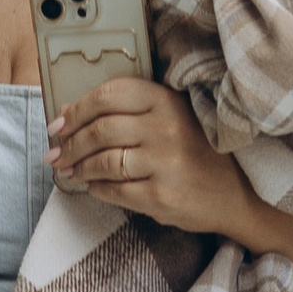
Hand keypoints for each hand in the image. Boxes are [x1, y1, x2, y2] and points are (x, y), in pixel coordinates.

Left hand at [48, 74, 243, 233]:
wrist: (237, 193)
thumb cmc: (198, 151)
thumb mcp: (175, 116)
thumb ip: (132, 110)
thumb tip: (70, 114)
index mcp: (167, 101)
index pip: (109, 95)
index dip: (76, 109)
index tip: (59, 123)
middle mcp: (166, 128)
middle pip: (100, 130)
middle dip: (70, 144)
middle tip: (55, 153)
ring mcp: (164, 163)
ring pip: (103, 162)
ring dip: (79, 168)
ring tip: (70, 171)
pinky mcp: (161, 196)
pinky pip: (114, 191)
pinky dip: (96, 189)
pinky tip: (93, 186)